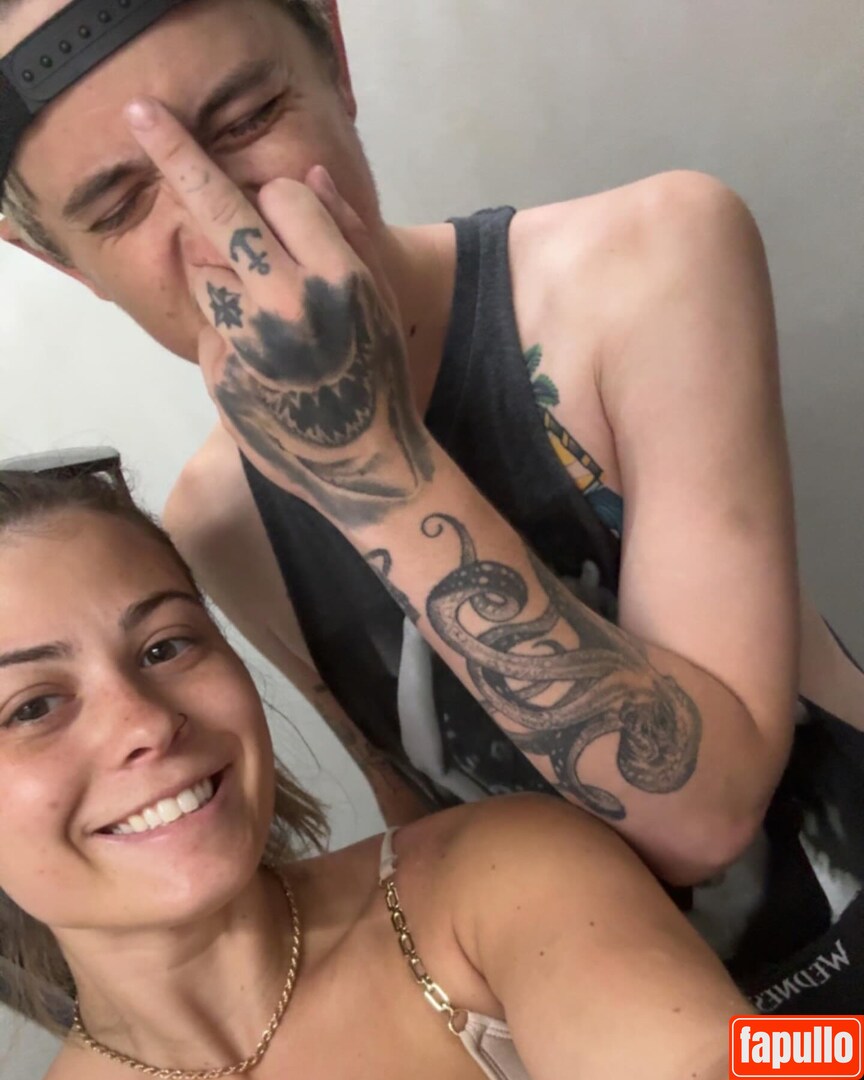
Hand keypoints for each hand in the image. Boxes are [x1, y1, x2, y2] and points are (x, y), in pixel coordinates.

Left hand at [126, 98, 433, 528]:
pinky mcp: (222, 378)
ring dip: (218, 273)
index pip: (282, 197)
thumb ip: (347, 235)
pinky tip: (260, 364)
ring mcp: (249, 342)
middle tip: (142, 114)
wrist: (367, 466)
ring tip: (259, 314)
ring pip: (202, 271)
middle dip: (179, 154)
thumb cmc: (382, 377)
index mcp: (339, 277)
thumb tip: (303, 174)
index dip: (279, 201)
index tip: (277, 207)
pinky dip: (225, 335)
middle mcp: (288, 302)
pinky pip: (208, 330)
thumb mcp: (382, 303)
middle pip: (220, 212)